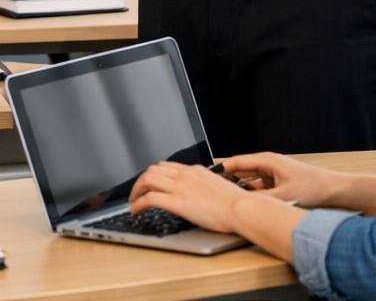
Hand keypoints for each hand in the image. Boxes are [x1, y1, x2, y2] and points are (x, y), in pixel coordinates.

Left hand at [127, 161, 246, 234]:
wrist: (242, 208)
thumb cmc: (236, 203)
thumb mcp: (217, 187)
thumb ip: (204, 186)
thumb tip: (199, 194)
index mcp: (195, 171)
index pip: (166, 165)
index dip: (153, 174)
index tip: (149, 182)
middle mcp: (185, 175)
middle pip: (153, 169)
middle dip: (141, 181)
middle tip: (136, 192)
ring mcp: (180, 187)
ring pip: (147, 179)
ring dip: (135, 190)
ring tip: (133, 201)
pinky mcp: (178, 202)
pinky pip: (150, 198)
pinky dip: (138, 204)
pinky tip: (135, 211)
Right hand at [221, 152, 337, 207]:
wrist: (335, 191)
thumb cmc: (314, 187)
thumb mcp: (284, 197)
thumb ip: (262, 201)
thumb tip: (243, 207)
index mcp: (268, 161)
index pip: (236, 162)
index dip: (221, 169)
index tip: (207, 175)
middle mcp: (269, 165)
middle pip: (241, 172)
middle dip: (228, 181)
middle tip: (213, 191)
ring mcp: (274, 175)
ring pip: (250, 183)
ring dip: (242, 191)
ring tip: (229, 200)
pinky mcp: (280, 185)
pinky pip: (260, 190)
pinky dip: (254, 197)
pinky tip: (249, 206)